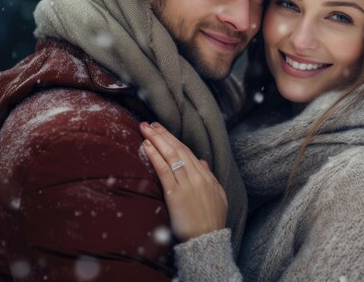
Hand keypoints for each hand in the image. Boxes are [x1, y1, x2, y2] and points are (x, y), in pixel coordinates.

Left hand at [140, 121, 227, 242]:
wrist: (208, 239)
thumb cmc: (212, 221)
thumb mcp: (218, 195)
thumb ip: (210, 177)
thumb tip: (202, 162)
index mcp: (206, 176)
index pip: (187, 152)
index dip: (173, 139)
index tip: (162, 130)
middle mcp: (197, 176)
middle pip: (178, 149)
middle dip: (163, 134)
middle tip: (149, 124)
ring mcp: (187, 184)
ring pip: (171, 156)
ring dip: (157, 140)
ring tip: (145, 129)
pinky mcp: (175, 194)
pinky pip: (164, 171)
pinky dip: (155, 157)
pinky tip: (147, 146)